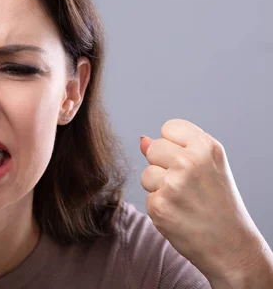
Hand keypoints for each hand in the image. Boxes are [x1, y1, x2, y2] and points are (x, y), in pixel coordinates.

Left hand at [139, 119, 268, 284]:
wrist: (232, 247)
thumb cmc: (220, 205)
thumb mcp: (209, 167)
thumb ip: (176, 149)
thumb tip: (143, 140)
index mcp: (206, 146)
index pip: (169, 128)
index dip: (174, 146)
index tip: (190, 164)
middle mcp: (189, 161)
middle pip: (153, 148)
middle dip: (163, 166)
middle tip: (188, 186)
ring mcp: (173, 184)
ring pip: (146, 174)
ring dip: (159, 188)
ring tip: (185, 201)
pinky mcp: (159, 205)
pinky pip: (147, 197)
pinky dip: (160, 207)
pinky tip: (179, 215)